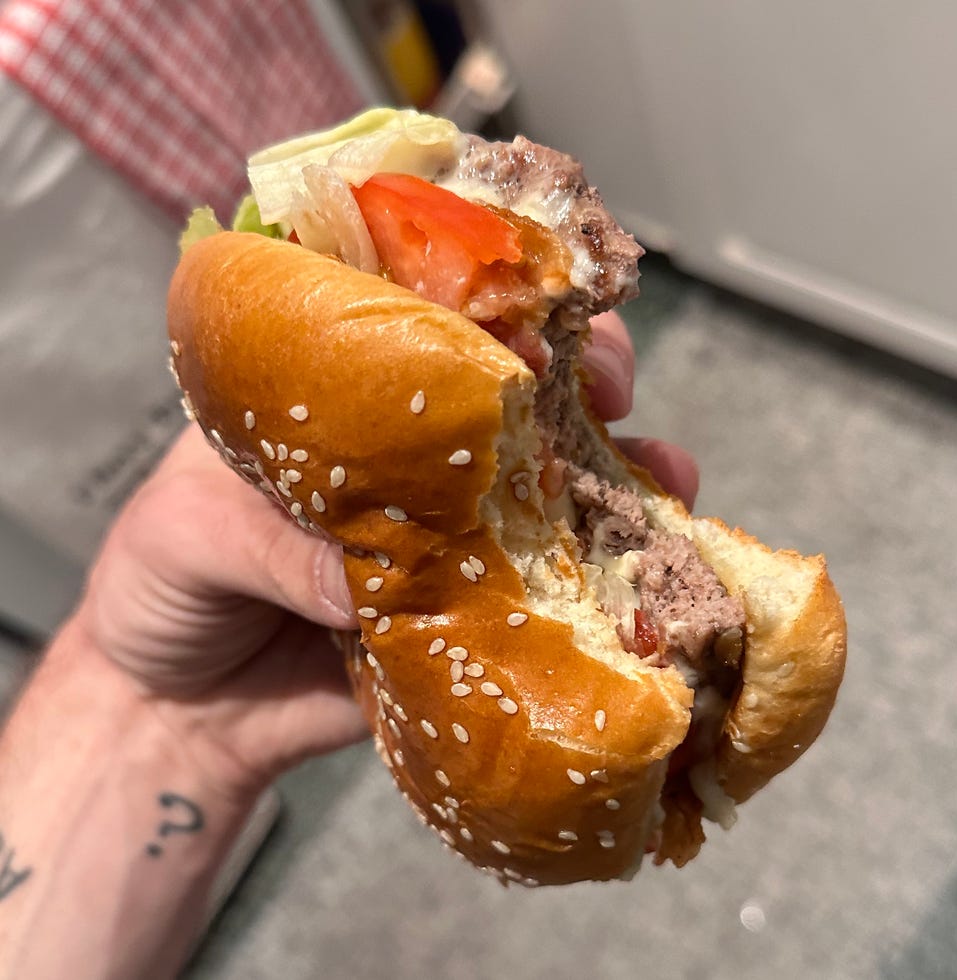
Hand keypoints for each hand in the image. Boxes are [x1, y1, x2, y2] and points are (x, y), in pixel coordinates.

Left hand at [76, 311, 696, 795]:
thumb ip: (274, 542)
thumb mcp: (188, 537)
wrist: (181, 715)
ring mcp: (450, 522)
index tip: (522, 302)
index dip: (476, 289)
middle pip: (507, 379)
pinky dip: (601, 571)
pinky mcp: (472, 603)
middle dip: (572, 364)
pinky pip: (546, 582)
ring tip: (660, 465)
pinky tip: (646, 565)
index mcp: (333, 391)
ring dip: (618, 461)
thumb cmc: (163, 590)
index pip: (413, 310)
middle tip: (601, 381)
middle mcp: (407, 445)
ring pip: (551, 472)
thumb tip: (382, 568)